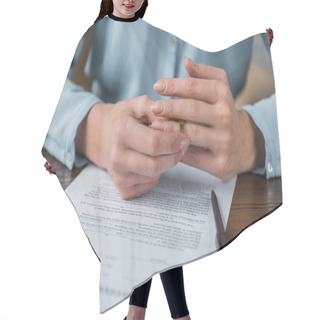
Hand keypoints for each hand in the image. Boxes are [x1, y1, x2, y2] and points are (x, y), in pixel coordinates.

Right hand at [75, 95, 188, 198]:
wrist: (100, 136)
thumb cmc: (123, 120)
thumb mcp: (138, 105)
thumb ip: (159, 110)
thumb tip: (177, 124)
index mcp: (122, 132)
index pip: (154, 143)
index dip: (175, 142)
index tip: (184, 138)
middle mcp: (117, 157)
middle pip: (155, 165)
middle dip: (174, 156)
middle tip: (180, 148)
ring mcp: (118, 175)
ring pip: (154, 176)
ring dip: (165, 165)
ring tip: (163, 153)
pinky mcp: (123, 188)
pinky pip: (149, 186)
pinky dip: (156, 176)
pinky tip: (151, 163)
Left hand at [151, 57, 264, 180]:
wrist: (244, 145)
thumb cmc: (223, 114)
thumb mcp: (221, 91)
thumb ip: (204, 74)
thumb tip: (186, 61)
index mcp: (223, 97)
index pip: (195, 87)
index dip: (174, 85)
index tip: (157, 86)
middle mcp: (225, 118)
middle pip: (193, 109)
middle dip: (170, 107)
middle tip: (154, 107)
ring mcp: (222, 141)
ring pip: (191, 133)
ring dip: (170, 128)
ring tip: (155, 124)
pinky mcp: (218, 162)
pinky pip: (192, 156)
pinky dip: (176, 149)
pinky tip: (165, 143)